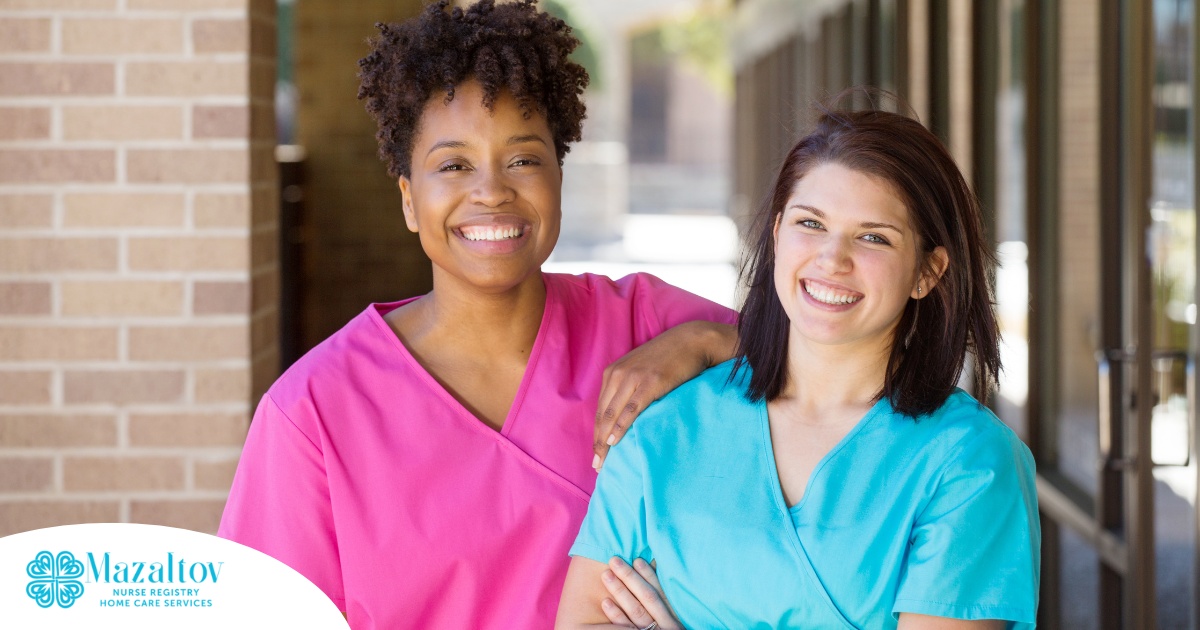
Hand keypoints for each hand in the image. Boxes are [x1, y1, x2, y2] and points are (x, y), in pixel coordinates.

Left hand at [594, 321, 735, 467]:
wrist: (692, 340)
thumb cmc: (669, 358)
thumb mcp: (641, 369)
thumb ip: (629, 387)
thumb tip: (624, 415)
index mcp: (613, 372)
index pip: (601, 409)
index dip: (597, 433)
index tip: (596, 453)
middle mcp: (618, 374)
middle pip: (603, 415)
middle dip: (598, 442)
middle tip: (597, 465)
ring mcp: (633, 377)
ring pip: (613, 414)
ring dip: (605, 440)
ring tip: (603, 461)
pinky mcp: (650, 382)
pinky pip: (631, 409)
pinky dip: (621, 426)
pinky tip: (614, 441)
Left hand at [599, 557, 681, 629]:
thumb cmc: (665, 629)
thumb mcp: (670, 617)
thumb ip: (663, 601)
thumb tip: (654, 569)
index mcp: (673, 617)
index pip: (661, 592)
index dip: (649, 575)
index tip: (636, 559)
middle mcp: (666, 626)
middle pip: (647, 598)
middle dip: (630, 578)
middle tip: (614, 560)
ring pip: (636, 612)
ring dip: (620, 591)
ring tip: (606, 575)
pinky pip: (626, 629)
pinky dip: (616, 615)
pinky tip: (605, 602)